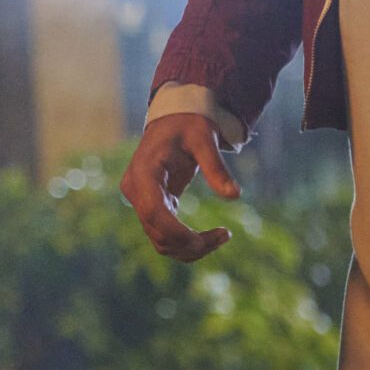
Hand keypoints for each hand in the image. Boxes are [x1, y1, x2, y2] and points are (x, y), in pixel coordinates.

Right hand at [119, 112, 238, 261]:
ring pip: (160, 240)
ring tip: (222, 237)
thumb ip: (216, 167)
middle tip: (224, 236)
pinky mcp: (151, 207)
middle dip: (190, 243)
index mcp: (143, 172)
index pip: (152, 212)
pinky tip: (211, 237)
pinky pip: (164, 236)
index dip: (177, 232)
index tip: (205, 240)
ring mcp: (140, 201)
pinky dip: (187, 243)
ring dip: (190, 248)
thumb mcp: (204, 139)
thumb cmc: (188, 125)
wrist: (173, 121)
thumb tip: (234, 196)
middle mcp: (135, 190)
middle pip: (156, 232)